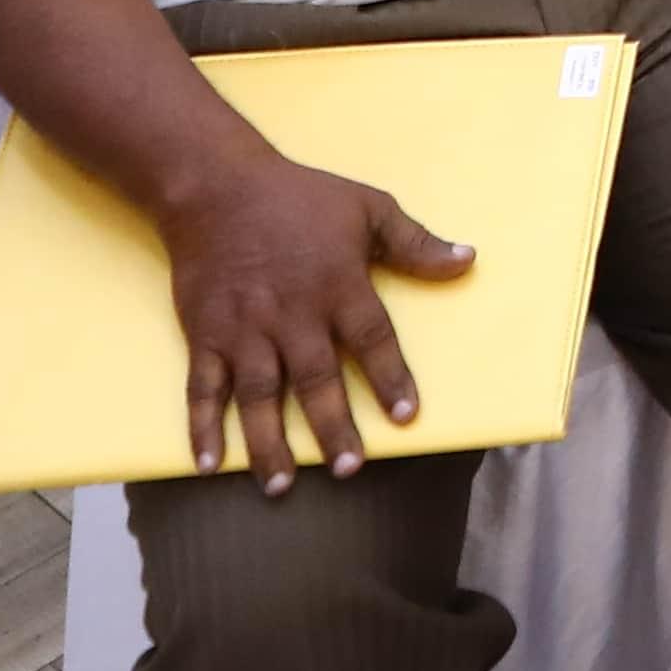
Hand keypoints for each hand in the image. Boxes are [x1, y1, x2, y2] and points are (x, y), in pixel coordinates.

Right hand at [161, 144, 467, 487]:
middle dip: (333, 426)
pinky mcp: (205, 335)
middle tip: (348, 469)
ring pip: (260, 395)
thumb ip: (416, 243)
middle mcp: (292, 315)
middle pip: (317, 379)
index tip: (406, 417)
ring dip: (269, 442)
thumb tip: (467, 261)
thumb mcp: (368, 208)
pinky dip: (203, 427)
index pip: (372, 340)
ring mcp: (245, 329)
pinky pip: (203, 388)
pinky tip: (211, 464)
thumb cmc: (298, 197)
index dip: (390, 379)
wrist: (216, 185)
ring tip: (281, 485)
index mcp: (337, 286)